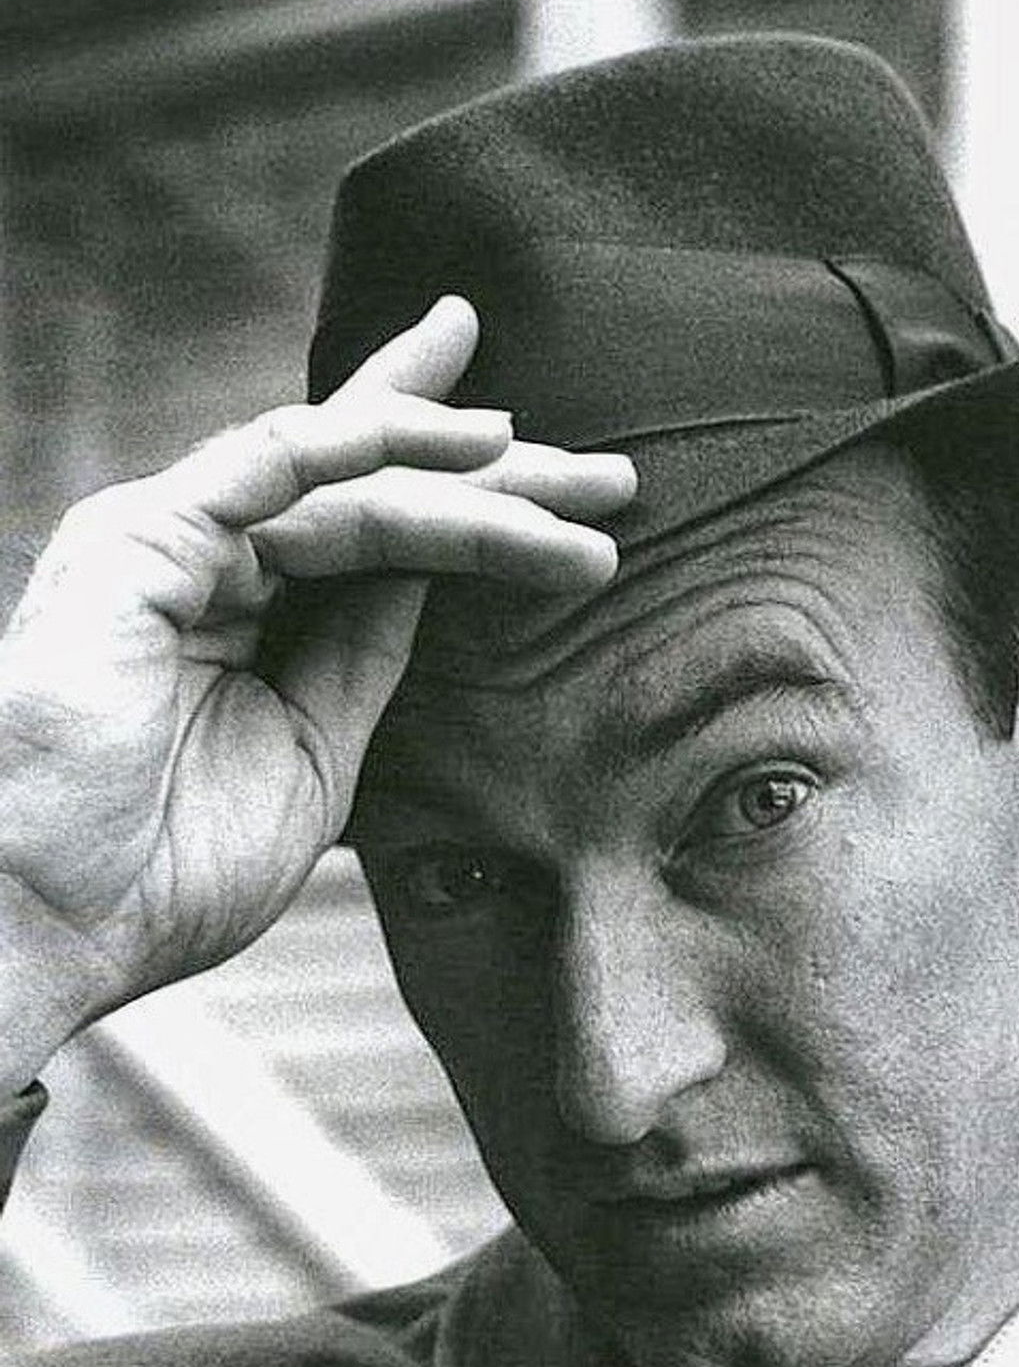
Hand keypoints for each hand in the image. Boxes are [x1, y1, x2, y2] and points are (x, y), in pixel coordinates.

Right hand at [0, 296, 634, 1086]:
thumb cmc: (163, 871)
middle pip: (377, 484)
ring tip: (584, 487)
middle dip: (500, 478)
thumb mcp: (310, 755)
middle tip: (615, 476)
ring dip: (475, 483)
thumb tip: (440, 584)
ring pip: (351, 481)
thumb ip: (362, 659)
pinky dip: (368, 448)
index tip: (560, 474)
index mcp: (245, 612)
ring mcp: (175, 541)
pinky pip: (270, 468)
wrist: (48, 923)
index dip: (464, 489)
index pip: (370, 524)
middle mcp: (212, 558)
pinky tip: (468, 443)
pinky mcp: (143, 540)